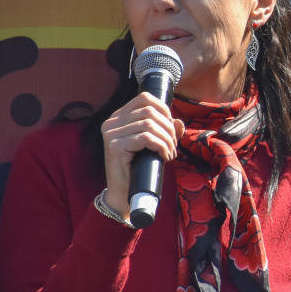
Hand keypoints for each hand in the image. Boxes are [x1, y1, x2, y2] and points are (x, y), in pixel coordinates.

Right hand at [100, 92, 184, 216]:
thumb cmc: (140, 167)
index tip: (171, 127)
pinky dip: (161, 146)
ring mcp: (111, 133)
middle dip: (168, 128)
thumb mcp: (155, 145)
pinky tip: (164, 156)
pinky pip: (146, 138)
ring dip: (167, 139)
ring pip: (149, 124)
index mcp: (119, 117)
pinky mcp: (115, 146)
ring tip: (170, 152)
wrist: (124, 192)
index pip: (144, 98)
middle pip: (149, 111)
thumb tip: (179, 122)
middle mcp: (112, 122)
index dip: (164, 109)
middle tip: (173, 145)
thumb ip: (166, 131)